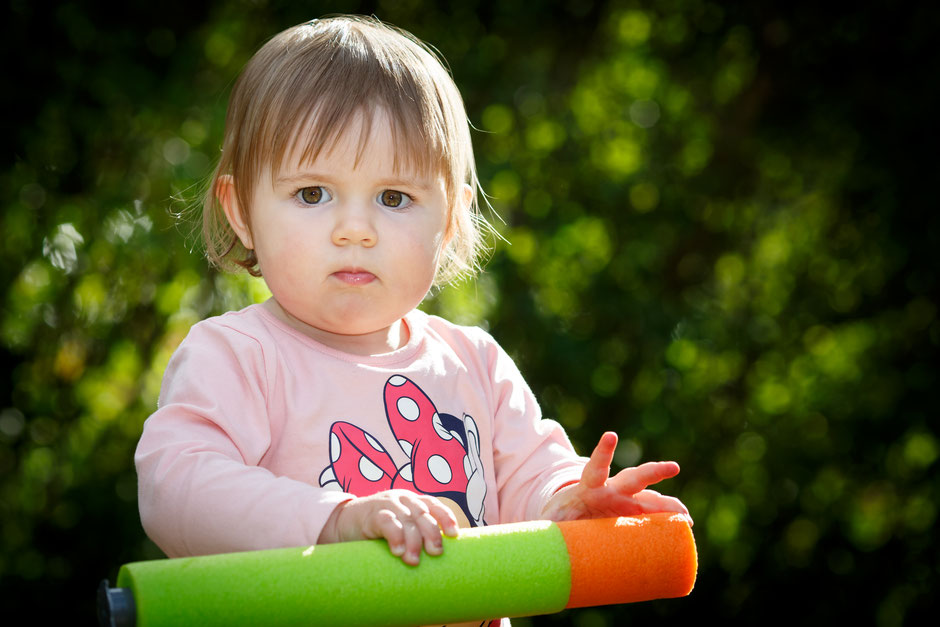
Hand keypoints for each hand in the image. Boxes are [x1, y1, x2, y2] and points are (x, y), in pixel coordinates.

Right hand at [318, 490, 459, 565]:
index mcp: (413, 501)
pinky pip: (387, 522)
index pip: (434, 505)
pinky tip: (397, 551)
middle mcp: (403, 499)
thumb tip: (441, 557)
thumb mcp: (401, 527)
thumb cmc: (379, 530)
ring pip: (407, 519)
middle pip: (423, 513)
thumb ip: (417, 534)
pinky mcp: (372, 514)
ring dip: (413, 540)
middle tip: (436, 553)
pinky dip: (395, 535)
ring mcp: (387, 504)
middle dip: (432, 533)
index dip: (446, 517)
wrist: (344, 522)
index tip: (454, 535)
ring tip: (413, 560)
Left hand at [540, 432, 691, 523]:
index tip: (611, 435)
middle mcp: (613, 490)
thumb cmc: (560, 515)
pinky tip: (684, 526)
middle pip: (636, 477)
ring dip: (669, 504)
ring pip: (651, 498)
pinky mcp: (634, 515)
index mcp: (590, 486)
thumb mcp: (551, 520)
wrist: (572, 515)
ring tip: (685, 515)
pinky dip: (668, 520)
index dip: (604, 451)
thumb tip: (533, 542)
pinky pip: (655, 516)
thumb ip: (546, 528)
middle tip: (673, 467)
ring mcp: (626, 502)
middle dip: (654, 471)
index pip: (596, 466)